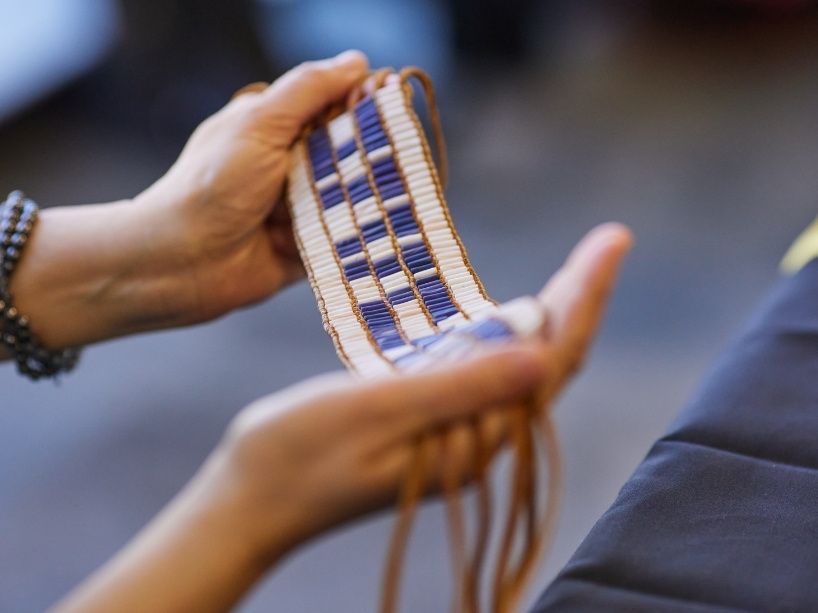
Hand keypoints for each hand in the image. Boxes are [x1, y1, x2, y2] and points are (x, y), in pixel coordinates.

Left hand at [7, 51, 368, 351]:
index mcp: (276, 126)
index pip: (333, 105)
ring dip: (361, 199)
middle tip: (394, 159)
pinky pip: (346, 237)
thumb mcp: (260, 123)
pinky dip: (356, 235)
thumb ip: (308, 90)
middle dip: (370, 156)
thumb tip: (356, 61)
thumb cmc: (212, 186)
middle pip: (351, 152)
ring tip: (376, 200)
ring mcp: (300, 207)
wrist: (183, 262)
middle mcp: (290, 164)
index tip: (396, 104)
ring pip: (353, 195)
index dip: (366, 104)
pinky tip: (368, 232)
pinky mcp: (309, 245)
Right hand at [49, 223, 630, 612]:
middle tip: (607, 242)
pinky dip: (502, 333)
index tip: (611, 242)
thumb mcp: (376, 410)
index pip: (551, 362)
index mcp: (473, 440)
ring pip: (519, 366)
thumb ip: (459, 386)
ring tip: (579, 268)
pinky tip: (509, 310)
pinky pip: (483, 372)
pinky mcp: (430, 423)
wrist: (250, 500)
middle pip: (546, 362)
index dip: (585, 299)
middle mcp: (476, 440)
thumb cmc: (297, 455)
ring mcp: (454, 433)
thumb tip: (537, 354)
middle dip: (579, 300)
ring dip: (549, 316)